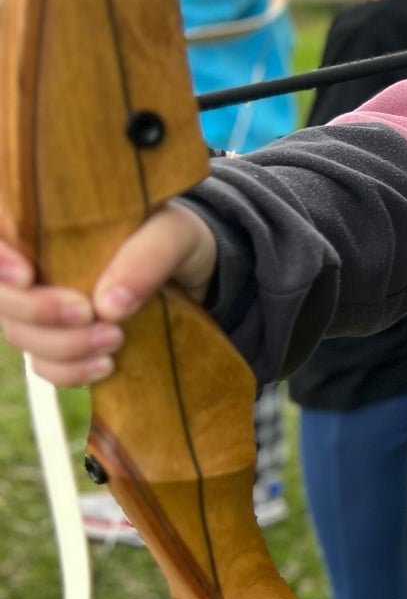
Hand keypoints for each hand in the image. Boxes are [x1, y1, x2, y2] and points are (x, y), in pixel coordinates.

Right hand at [0, 202, 217, 385]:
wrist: (196, 273)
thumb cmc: (176, 239)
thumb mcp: (174, 234)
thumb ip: (146, 256)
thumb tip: (109, 306)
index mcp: (47, 226)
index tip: (26, 275)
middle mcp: (35, 266)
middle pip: (1, 297)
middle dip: (35, 311)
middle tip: (88, 313)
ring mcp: (44, 308)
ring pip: (20, 334)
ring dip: (63, 346)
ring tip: (116, 339)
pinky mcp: (65, 342)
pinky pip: (45, 366)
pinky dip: (70, 372)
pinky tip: (107, 366)